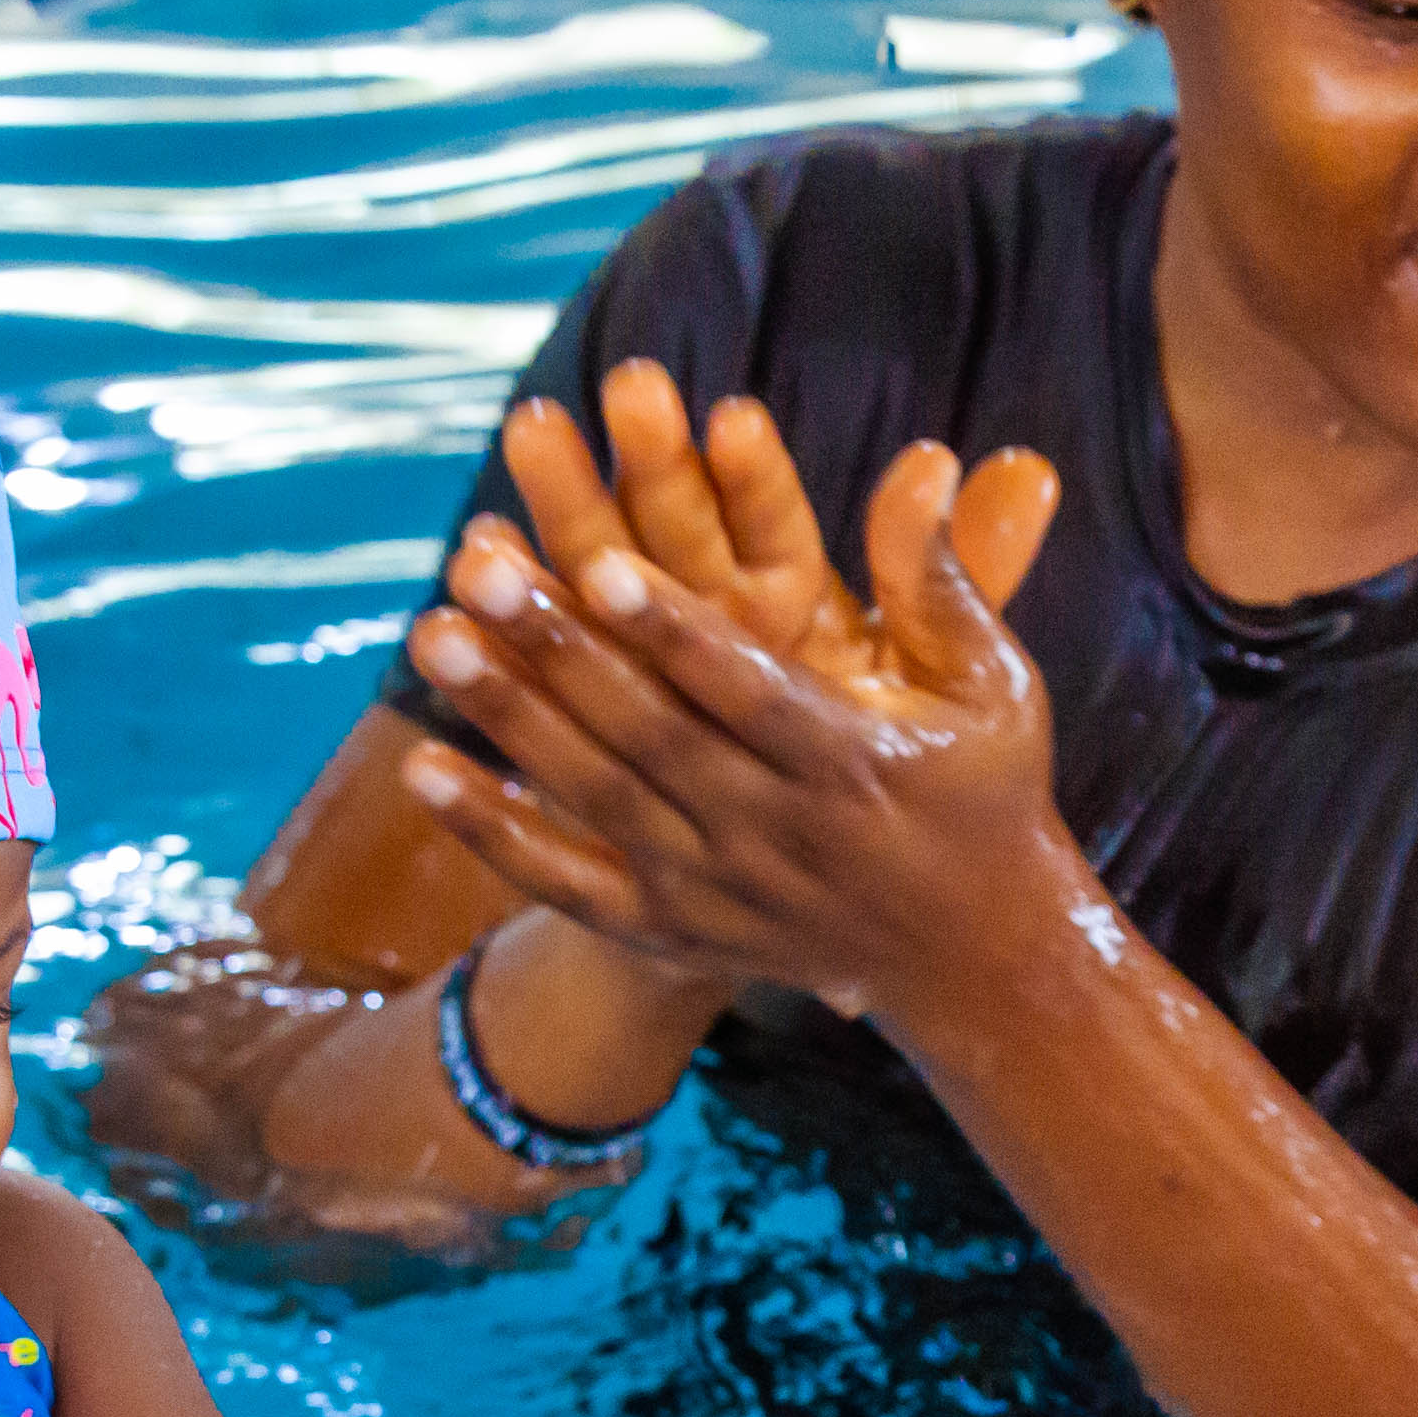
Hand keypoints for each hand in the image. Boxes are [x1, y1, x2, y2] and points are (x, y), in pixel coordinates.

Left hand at [397, 371, 1074, 1030]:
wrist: (970, 957)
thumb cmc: (984, 792)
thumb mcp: (993, 685)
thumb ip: (942, 579)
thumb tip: (928, 459)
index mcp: (851, 763)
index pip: (750, 690)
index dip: (675, 630)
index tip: (606, 561)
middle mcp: (776, 832)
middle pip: (651, 734)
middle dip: (562, 650)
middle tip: (481, 567)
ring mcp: (716, 887)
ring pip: (598, 796)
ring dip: (512, 716)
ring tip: (437, 632)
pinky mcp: (674, 927)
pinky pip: (569, 883)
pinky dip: (495, 834)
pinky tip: (424, 768)